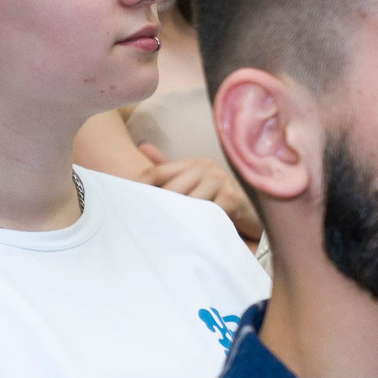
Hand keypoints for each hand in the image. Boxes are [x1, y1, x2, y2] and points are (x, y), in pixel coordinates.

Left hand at [141, 145, 262, 243]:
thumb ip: (167, 168)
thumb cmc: (216, 199)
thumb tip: (142, 146)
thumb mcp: (190, 183)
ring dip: (177, 215)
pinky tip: (189, 230)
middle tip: (143, 220)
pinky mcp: (232, 197)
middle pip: (171, 187)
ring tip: (164, 228)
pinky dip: (197, 221)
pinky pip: (207, 210)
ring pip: (188, 200)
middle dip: (159, 204)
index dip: (141, 184)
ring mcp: (221, 180)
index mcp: (193, 163)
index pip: (159, 170)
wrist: (251, 214)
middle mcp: (206, 167)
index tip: (126, 198)